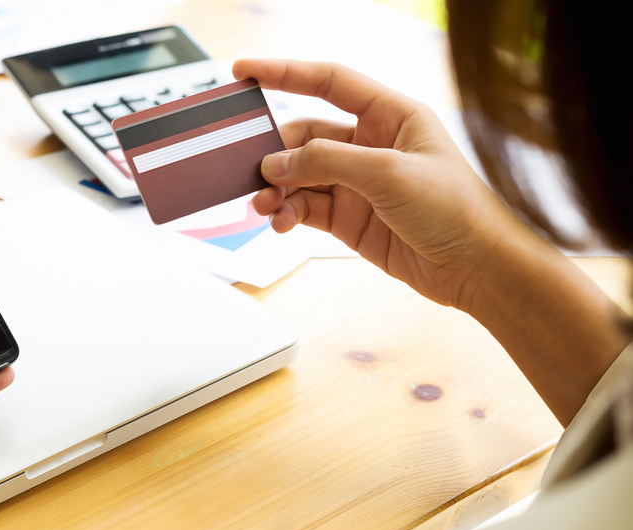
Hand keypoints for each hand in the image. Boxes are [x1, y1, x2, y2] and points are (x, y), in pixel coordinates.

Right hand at [234, 58, 530, 309]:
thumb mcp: (389, 173)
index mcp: (391, 115)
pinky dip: (287, 213)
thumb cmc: (457, 210)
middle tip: (253, 169)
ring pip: (300, 175)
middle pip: (305, 134)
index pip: (329, 81)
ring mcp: (357, 183)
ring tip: (264, 204)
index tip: (246, 71)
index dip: (284, 73)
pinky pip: (304, 207)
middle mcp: (371, 144)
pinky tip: (281, 221)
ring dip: (277, 187)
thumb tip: (278, 162)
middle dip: (276, 151)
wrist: (475, 268)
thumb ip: (328, 161)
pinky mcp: (349, 219)